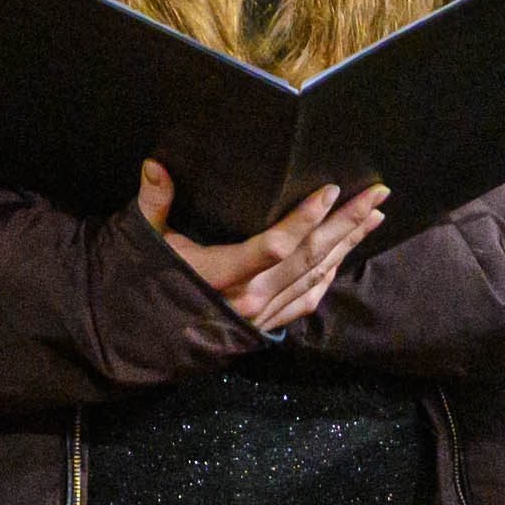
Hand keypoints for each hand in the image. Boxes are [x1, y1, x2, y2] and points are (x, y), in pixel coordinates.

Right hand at [139, 163, 378, 332]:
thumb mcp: (140, 240)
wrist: (127, 341)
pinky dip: (327, 277)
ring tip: (371, 217)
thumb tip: (156, 163)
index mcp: (217, 275)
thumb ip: (154, 202)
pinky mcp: (260, 329)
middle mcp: (245, 300)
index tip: (330, 189)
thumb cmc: (133, 285)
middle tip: (376, 194)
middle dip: (345, 223)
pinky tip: (341, 257)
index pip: (275, 245)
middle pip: (308, 257)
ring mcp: (257, 318)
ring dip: (346, 245)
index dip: (306, 216)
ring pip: (314, 278)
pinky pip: (305, 302)